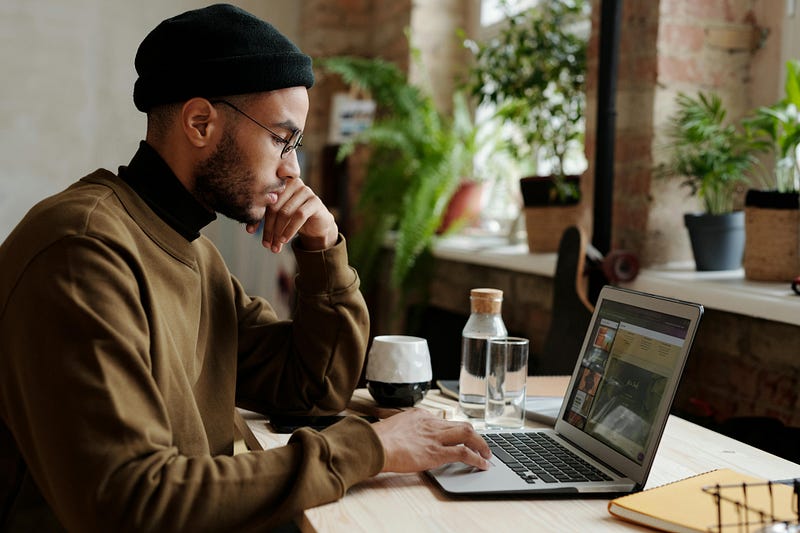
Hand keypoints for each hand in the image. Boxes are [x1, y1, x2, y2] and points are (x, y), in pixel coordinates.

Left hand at [246, 177, 337, 251]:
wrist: (316, 225)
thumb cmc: (293, 219)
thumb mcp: (277, 217)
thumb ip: (264, 217)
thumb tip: (249, 229)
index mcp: (280, 183)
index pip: (264, 199)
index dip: (256, 216)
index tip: (250, 231)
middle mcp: (292, 183)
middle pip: (274, 206)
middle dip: (268, 228)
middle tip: (265, 244)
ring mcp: (305, 190)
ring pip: (285, 212)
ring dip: (278, 232)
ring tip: (274, 246)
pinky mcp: (315, 201)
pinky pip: (299, 215)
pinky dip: (290, 230)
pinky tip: (285, 240)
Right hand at [371, 409, 491, 472]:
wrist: (374, 445)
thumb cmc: (377, 439)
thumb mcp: (392, 426)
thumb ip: (404, 429)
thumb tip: (405, 438)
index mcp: (419, 415)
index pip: (443, 421)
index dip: (454, 431)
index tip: (459, 438)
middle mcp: (430, 423)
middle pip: (461, 425)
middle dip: (475, 435)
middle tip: (481, 445)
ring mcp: (435, 437)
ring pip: (468, 434)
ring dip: (481, 445)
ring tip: (487, 454)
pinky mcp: (436, 452)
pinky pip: (464, 453)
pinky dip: (477, 458)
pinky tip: (482, 465)